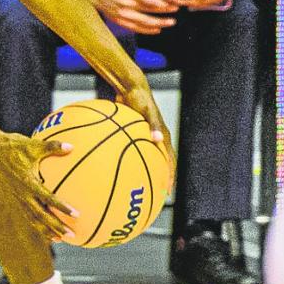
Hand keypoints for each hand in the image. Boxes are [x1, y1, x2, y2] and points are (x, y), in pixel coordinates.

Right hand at [0, 133, 80, 241]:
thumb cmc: (12, 146)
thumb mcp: (32, 145)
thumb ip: (52, 147)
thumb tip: (71, 147)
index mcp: (28, 182)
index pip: (48, 198)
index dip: (61, 207)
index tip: (76, 214)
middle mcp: (22, 194)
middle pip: (41, 215)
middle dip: (56, 227)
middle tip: (71, 235)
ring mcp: (18, 197)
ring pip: (33, 218)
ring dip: (46, 230)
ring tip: (59, 239)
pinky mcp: (15, 198)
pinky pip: (27, 214)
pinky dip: (37, 224)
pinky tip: (46, 230)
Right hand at [86, 0, 179, 34]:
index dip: (160, 3)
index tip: (172, 4)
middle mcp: (126, 4)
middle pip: (148, 10)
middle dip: (164, 11)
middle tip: (175, 10)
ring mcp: (123, 14)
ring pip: (143, 22)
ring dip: (158, 23)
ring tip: (170, 22)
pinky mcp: (120, 20)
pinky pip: (135, 27)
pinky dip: (147, 30)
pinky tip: (157, 29)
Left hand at [116, 78, 176, 192]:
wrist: (131, 87)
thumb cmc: (139, 98)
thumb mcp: (147, 111)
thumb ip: (154, 125)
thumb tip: (158, 139)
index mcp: (163, 137)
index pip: (169, 161)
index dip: (169, 177)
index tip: (166, 191)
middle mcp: (157, 139)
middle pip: (160, 164)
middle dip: (158, 179)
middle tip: (153, 195)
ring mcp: (147, 138)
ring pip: (147, 159)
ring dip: (144, 172)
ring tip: (135, 186)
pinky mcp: (137, 135)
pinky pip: (133, 151)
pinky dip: (128, 160)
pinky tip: (114, 168)